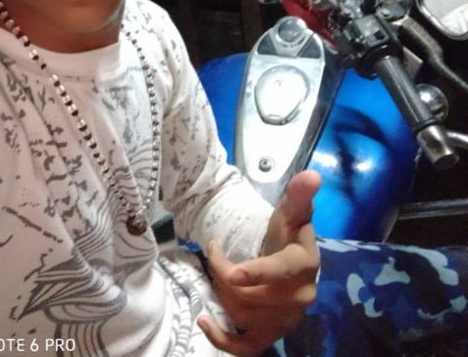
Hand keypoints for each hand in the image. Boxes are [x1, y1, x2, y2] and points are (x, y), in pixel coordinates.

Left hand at [198, 170, 320, 356]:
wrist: (291, 263)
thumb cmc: (289, 235)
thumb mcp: (292, 212)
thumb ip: (298, 195)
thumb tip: (311, 175)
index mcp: (304, 265)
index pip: (281, 272)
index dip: (256, 273)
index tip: (231, 271)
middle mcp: (299, 298)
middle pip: (253, 295)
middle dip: (224, 273)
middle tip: (213, 252)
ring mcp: (285, 321)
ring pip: (244, 314)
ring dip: (220, 291)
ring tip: (212, 269)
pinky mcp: (271, 335)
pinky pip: (245, 347)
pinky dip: (222, 339)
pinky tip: (204, 321)